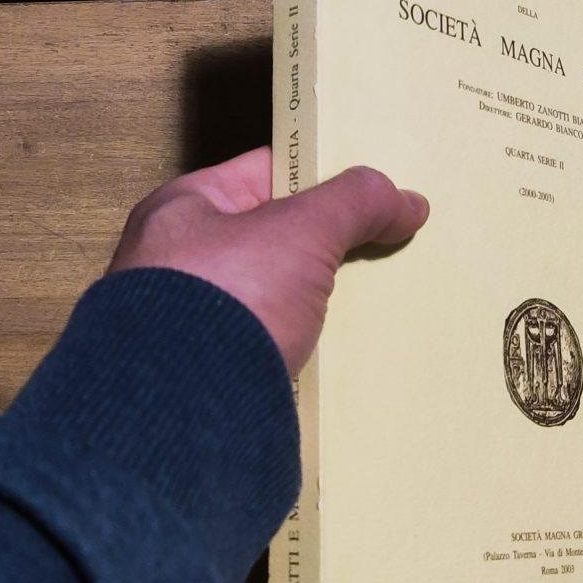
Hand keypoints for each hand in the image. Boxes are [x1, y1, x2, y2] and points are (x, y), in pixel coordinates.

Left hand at [109, 147, 428, 373]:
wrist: (182, 409)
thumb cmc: (222, 300)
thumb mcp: (301, 232)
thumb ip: (353, 204)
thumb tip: (406, 200)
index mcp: (181, 210)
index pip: (262, 173)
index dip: (318, 175)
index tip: (370, 188)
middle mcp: (176, 263)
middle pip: (270, 240)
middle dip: (325, 245)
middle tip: (383, 245)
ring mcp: (190, 323)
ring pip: (273, 299)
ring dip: (318, 302)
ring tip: (376, 303)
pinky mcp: (208, 374)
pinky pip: (268, 348)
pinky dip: (304, 349)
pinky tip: (344, 354)